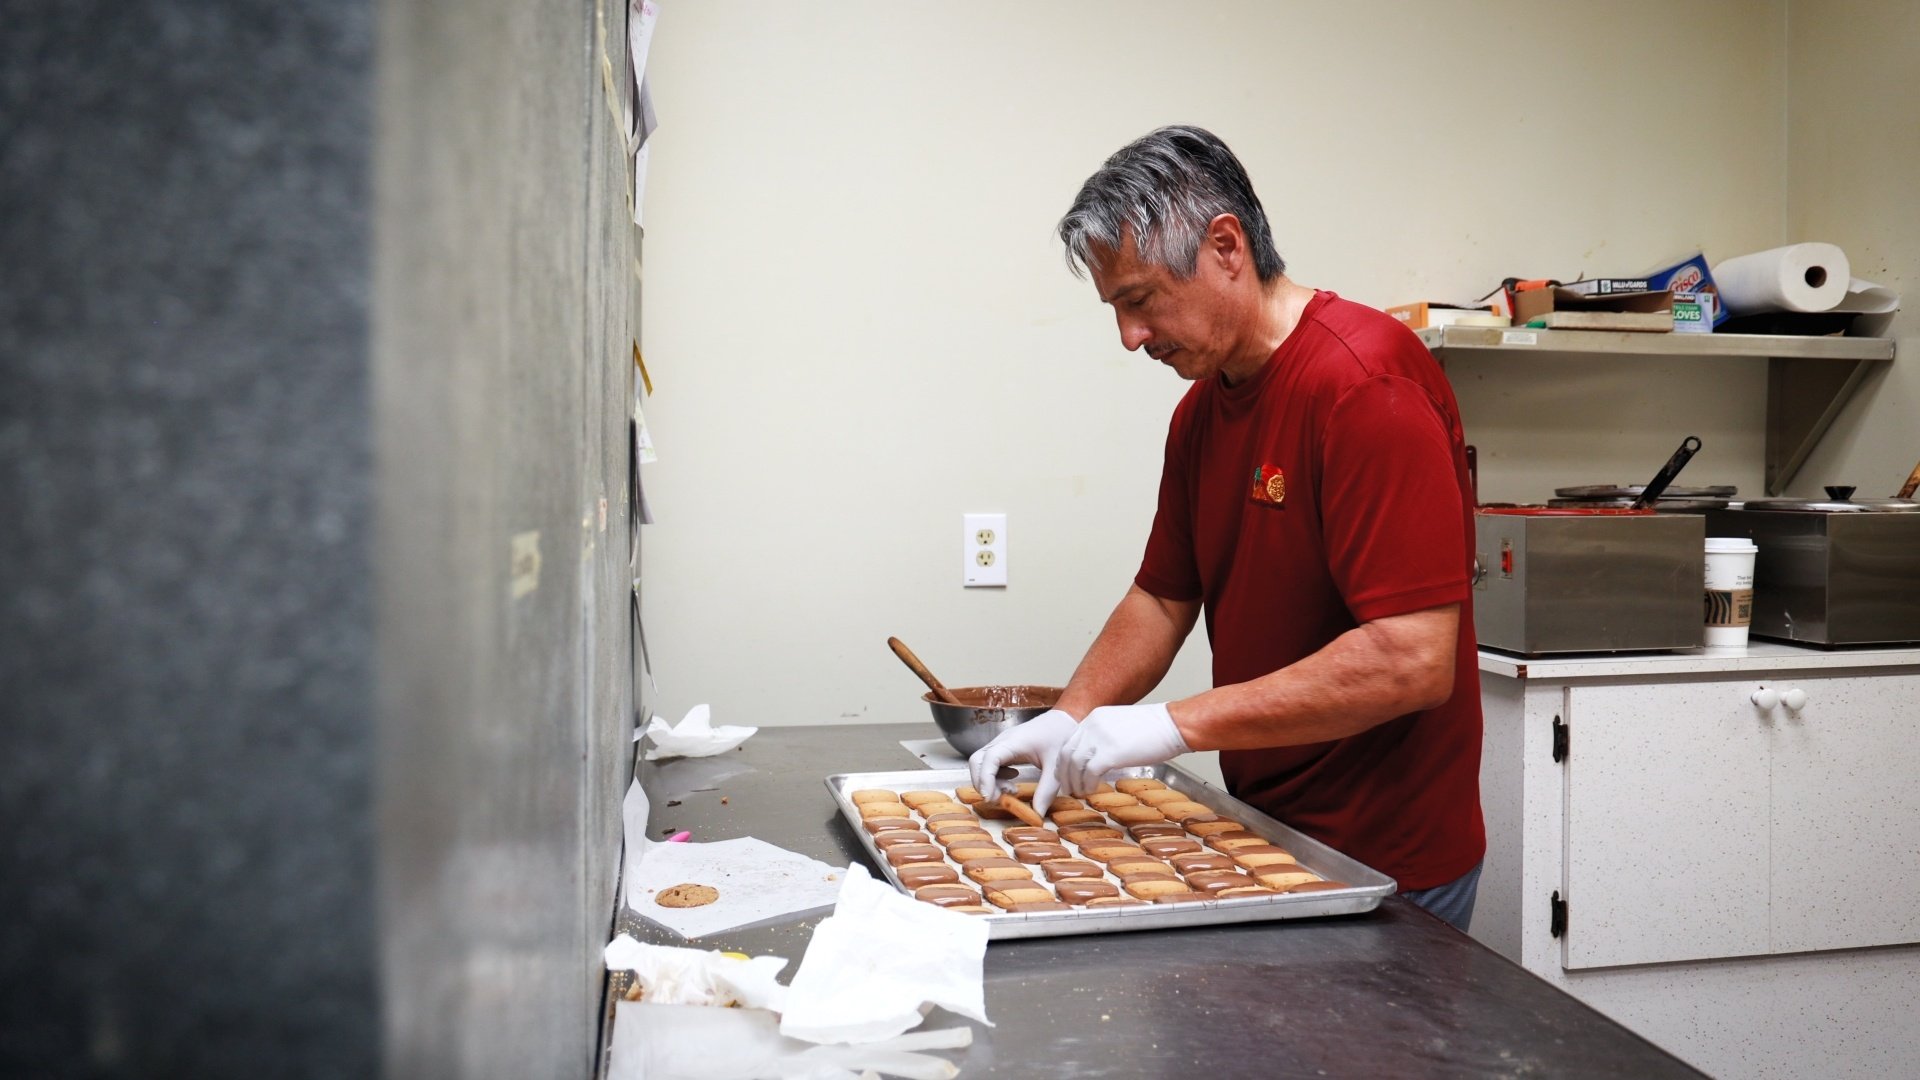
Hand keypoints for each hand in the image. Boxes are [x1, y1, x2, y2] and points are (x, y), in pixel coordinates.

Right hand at [967, 709, 1077, 814]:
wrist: (1063, 719)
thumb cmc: (1060, 736)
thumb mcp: (1056, 766)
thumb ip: (1046, 790)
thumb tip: (1037, 815)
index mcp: (1014, 742)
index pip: (989, 759)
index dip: (985, 779)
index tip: (990, 798)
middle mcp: (1002, 741)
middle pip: (977, 761)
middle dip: (982, 783)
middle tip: (999, 799)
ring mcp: (1001, 743)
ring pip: (981, 762)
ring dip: (989, 781)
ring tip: (1010, 791)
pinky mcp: (1004, 748)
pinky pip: (990, 763)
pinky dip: (995, 776)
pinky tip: (1012, 781)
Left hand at [1057, 703, 1190, 795]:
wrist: (1173, 724)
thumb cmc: (1155, 728)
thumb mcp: (1122, 725)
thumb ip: (1106, 737)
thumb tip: (1099, 755)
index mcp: (1095, 718)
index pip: (1069, 740)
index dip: (1065, 760)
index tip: (1068, 774)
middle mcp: (1093, 725)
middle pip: (1066, 752)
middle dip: (1065, 773)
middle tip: (1068, 788)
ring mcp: (1100, 738)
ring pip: (1074, 764)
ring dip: (1075, 782)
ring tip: (1080, 793)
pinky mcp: (1110, 753)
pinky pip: (1090, 772)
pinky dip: (1087, 784)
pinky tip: (1092, 790)